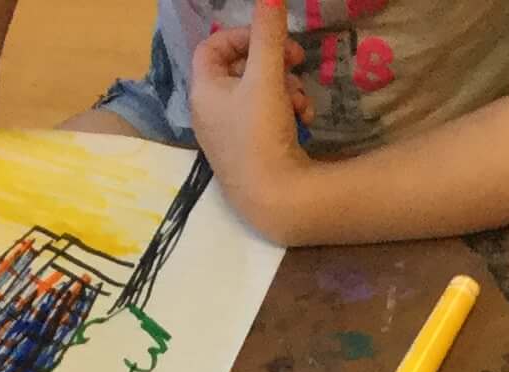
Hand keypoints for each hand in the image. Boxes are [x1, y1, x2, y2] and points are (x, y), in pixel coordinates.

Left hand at [188, 23, 325, 229]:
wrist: (273, 200)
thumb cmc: (260, 135)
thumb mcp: (266, 77)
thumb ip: (268, 34)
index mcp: (203, 91)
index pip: (211, 47)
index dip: (240, 35)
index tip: (270, 37)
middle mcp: (209, 111)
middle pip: (240, 67)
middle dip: (273, 61)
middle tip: (297, 60)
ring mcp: (228, 133)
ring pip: (258, 91)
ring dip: (286, 86)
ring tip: (302, 99)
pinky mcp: (249, 149)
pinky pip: (265, 115)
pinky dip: (286, 109)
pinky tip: (304, 118)